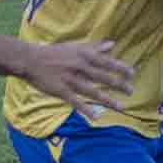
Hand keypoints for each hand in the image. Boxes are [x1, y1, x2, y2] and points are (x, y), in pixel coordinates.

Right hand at [27, 39, 142, 111]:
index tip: (132, 74)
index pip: (106, 62)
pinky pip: (76, 102)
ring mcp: (70, 80)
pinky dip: (87, 110)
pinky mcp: (61, 91)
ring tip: (121, 107)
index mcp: (83, 56)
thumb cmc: (54, 53)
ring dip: (108, 100)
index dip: (120, 68)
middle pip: (103, 78)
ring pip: (93, 92)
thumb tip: (112, 44)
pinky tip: (96, 117)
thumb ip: (94, 47)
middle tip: (131, 91)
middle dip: (119, 85)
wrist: (30, 60)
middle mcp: (79, 68)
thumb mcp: (75, 47)